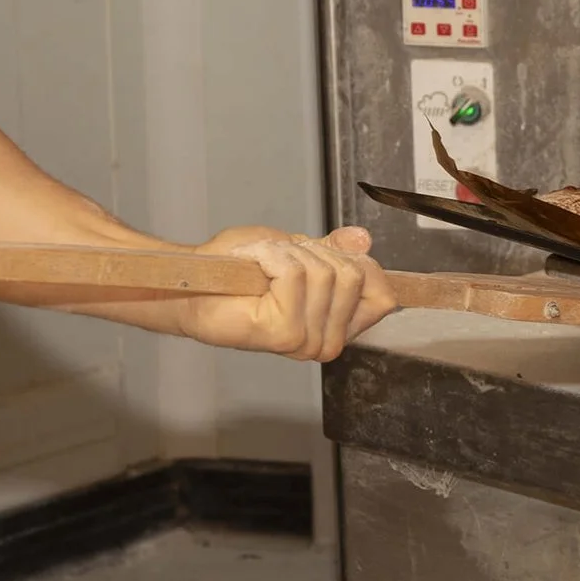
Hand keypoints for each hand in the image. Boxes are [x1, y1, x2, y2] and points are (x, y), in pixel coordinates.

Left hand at [175, 225, 396, 361]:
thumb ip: (333, 250)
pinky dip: (273, 257)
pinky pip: (295, 274)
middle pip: (353, 276)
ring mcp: (307, 341)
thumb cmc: (239, 270)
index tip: (327, 253)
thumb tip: (362, 240)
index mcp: (337, 326)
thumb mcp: (296, 250)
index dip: (362, 265)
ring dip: (289, 254)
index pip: (381, 296)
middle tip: (281, 260)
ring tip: (265, 265)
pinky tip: (256, 269)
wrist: (198, 284)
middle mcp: (327, 340)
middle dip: (316, 252)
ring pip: (324, 272)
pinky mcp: (285, 333)